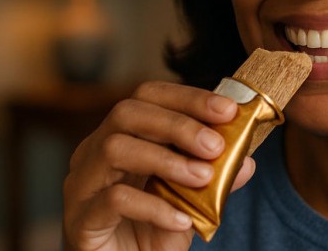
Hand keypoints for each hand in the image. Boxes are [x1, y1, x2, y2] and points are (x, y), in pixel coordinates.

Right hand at [63, 81, 255, 250]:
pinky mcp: (79, 220)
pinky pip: (113, 200)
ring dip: (167, 160)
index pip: (148, 96)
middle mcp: (93, 152)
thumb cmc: (152, 231)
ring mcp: (81, 185)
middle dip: (178, 124)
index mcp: (120, 136)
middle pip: (126, 112)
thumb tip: (247, 162)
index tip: (228, 110)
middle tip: (215, 146)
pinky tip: (182, 220)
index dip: (189, 98)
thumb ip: (216, 179)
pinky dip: (154, 207)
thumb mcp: (190, 200)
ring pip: (115, 148)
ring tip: (202, 178)